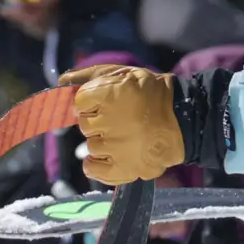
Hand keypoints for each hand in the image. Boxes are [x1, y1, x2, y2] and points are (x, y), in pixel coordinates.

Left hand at [60, 65, 182, 184]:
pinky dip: (97, 164)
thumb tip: (60, 82)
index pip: (79, 102)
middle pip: (84, 124)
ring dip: (102, 141)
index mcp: (110, 94)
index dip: (91, 101)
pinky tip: (112, 155)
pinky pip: (92, 169)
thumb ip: (88, 76)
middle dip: (98, 120)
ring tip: (125, 135)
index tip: (106, 102)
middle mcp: (110, 122)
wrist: (183, 121)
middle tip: (120, 118)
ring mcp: (115, 148)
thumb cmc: (151, 94)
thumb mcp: (122, 74)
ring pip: (90, 145)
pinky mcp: (123, 168)